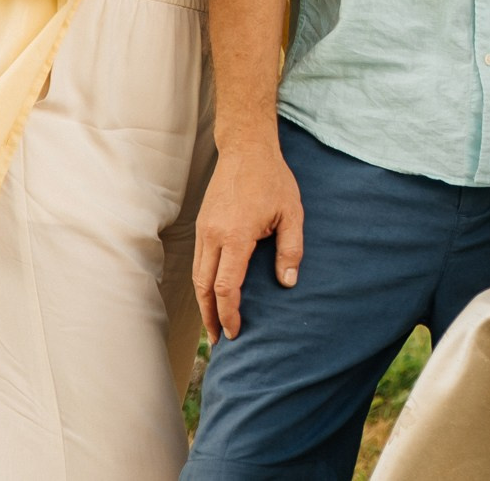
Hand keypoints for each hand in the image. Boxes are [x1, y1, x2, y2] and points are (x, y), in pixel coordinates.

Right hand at [195, 142, 305, 342]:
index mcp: (235, 235)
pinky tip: (211, 294)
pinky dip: (202, 284)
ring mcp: (203, 230)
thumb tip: (287, 282)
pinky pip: (198, 262)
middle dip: (211, 317)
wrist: (246, 149)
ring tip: (213, 324)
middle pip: (204, 287)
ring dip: (203, 303)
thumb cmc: (273, 180)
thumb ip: (290, 249)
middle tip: (220, 340)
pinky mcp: (201, 225)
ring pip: (197, 276)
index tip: (236, 332)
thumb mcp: (292, 213)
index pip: (226, 286)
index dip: (229, 313)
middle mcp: (213, 235)